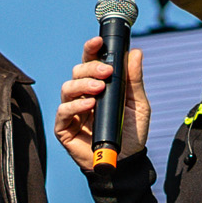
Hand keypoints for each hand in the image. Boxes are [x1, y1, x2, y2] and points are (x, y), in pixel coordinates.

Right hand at [52, 36, 149, 173]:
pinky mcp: (65, 128)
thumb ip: (134, 80)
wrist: (127, 161)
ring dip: (83, 85)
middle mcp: (83, 95)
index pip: (90, 62)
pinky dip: (75, 106)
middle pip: (77, 72)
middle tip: (106, 72)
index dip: (91, 49)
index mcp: (98, 86)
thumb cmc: (131, 132)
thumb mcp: (138, 104)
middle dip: (90, 68)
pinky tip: (89, 105)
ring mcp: (72, 111)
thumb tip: (136, 53)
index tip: (98, 41)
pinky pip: (63, 111)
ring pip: (67, 88)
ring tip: (99, 89)